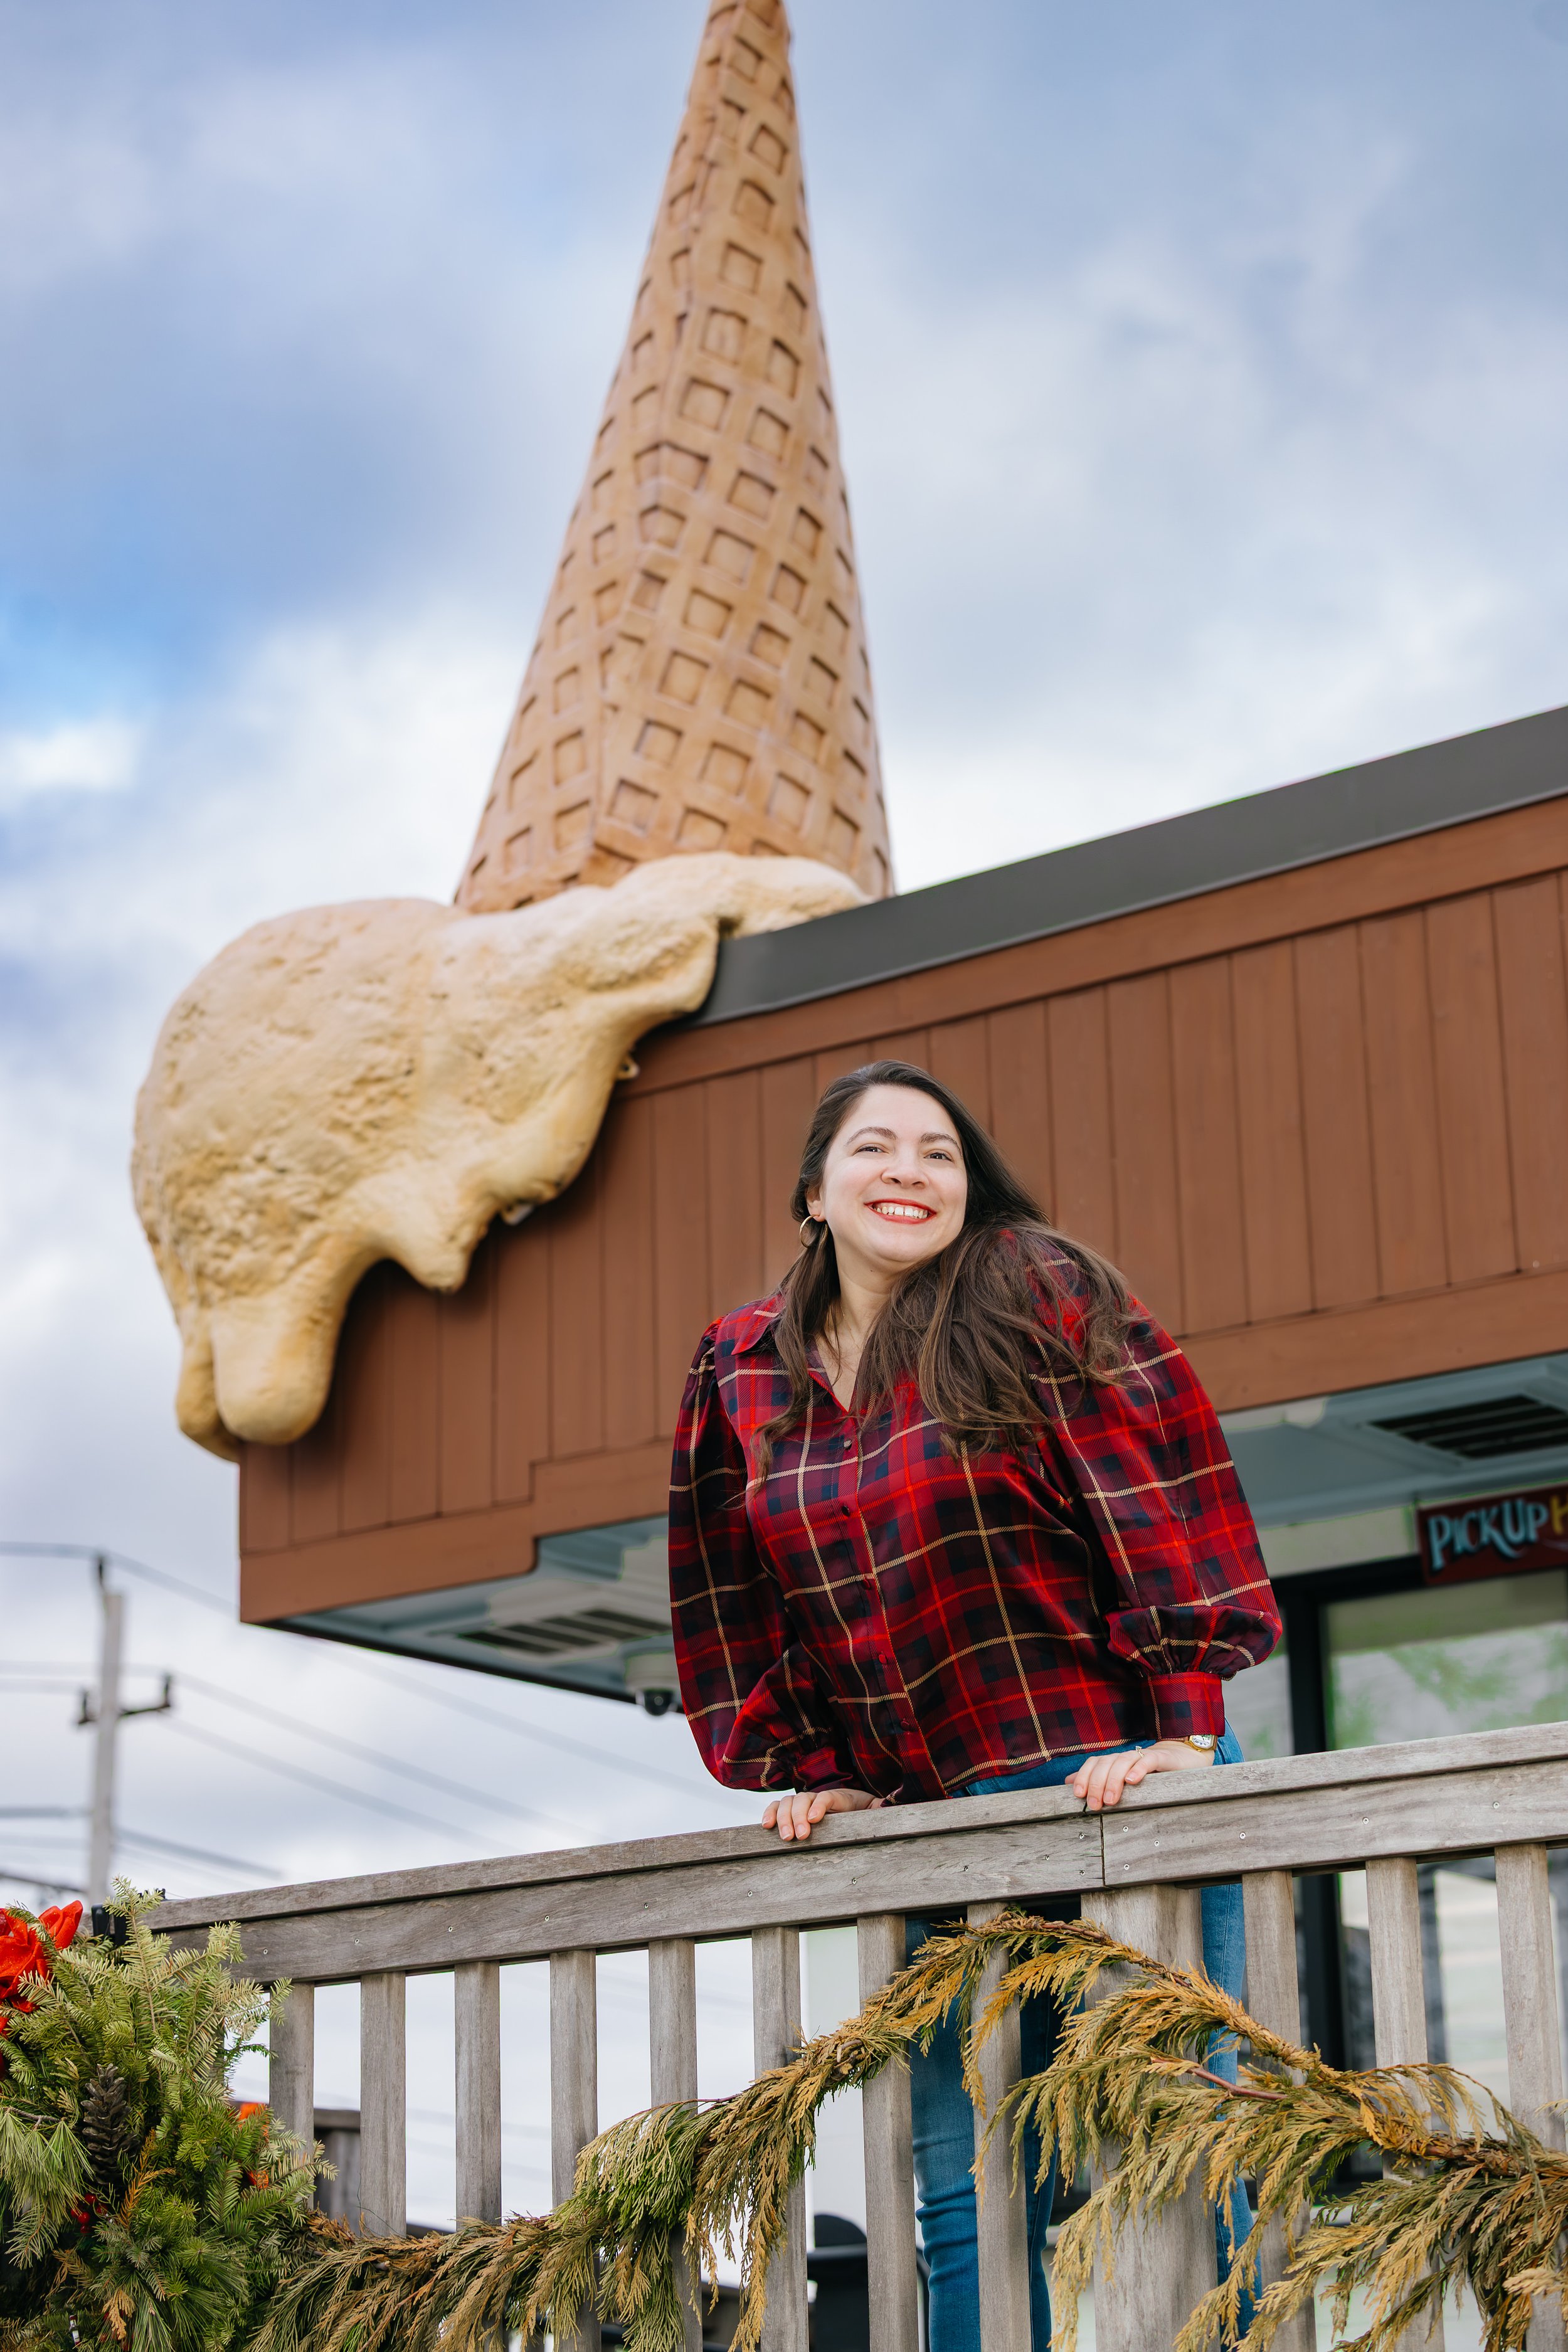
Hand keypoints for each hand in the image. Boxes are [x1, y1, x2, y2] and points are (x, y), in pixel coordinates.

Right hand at [761, 1787, 880, 1841]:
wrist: (862, 1812)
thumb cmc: (868, 1816)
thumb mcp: (878, 1813)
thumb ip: (881, 1809)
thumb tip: (887, 1805)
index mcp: (844, 1797)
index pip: (828, 1796)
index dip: (820, 1805)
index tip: (814, 1820)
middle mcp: (821, 1798)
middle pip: (805, 1799)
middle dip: (798, 1816)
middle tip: (799, 1836)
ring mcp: (807, 1803)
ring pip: (789, 1802)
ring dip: (784, 1818)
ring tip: (785, 1837)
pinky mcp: (795, 1812)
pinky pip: (779, 1808)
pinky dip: (771, 1814)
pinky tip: (767, 1826)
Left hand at [1069, 1740, 1215, 1812]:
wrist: (1179, 1761)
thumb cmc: (1148, 1776)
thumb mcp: (1120, 1780)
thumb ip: (1095, 1780)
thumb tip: (1067, 1783)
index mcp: (1113, 1762)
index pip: (1093, 1763)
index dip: (1083, 1776)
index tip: (1078, 1795)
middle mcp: (1124, 1757)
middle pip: (1105, 1763)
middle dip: (1097, 1783)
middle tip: (1096, 1804)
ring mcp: (1141, 1756)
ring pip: (1122, 1762)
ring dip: (1114, 1780)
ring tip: (1111, 1799)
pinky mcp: (1159, 1759)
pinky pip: (1146, 1760)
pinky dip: (1137, 1769)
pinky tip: (1132, 1781)